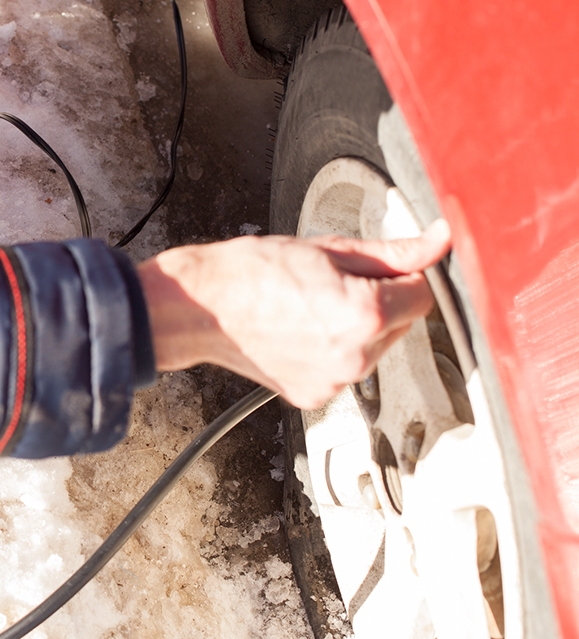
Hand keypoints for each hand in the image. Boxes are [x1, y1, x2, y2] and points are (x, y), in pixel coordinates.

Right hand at [137, 220, 451, 408]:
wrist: (200, 307)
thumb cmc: (250, 272)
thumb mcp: (326, 249)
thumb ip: (392, 251)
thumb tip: (437, 242)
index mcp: (366, 314)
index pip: (422, 294)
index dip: (400, 274)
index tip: (372, 267)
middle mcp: (356, 357)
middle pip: (399, 323)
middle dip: (378, 300)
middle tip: (329, 282)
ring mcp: (335, 382)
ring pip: (373, 348)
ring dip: (356, 327)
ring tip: (309, 306)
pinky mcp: (315, 396)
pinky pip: (343, 369)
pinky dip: (330, 350)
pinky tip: (299, 330)